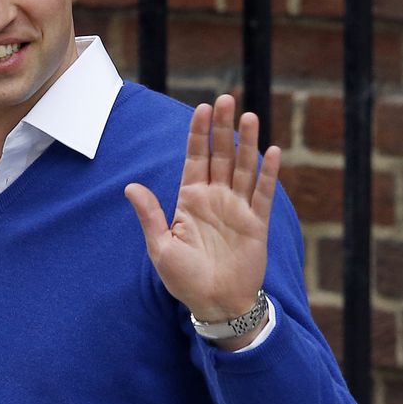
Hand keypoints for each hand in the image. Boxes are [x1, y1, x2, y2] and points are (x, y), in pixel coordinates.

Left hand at [124, 94, 280, 333]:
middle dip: (222, 128)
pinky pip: (264, 194)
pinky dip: (268, 173)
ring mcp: (238, 209)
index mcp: (190, 200)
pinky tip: (271, 151)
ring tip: (248, 116)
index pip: (196, 158)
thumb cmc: (184, 279)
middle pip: (221, 155)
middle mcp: (215, 199)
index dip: (199, 134)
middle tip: (225, 99)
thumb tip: (130, 186)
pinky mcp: (257, 224)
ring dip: (247, 142)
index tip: (202, 108)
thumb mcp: (160, 247)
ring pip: (244, 167)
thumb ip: (150, 215)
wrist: (214, 304)